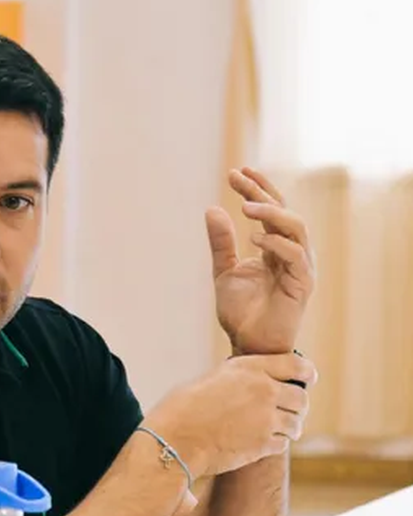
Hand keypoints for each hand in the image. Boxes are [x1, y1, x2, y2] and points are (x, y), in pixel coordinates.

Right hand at [153, 353, 317, 477]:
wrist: (174, 439)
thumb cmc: (182, 408)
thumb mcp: (213, 380)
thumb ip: (239, 379)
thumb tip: (254, 384)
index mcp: (250, 368)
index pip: (297, 365)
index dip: (306, 372)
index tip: (308, 377)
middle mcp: (264, 391)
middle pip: (301, 398)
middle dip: (296, 405)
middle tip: (288, 410)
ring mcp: (266, 420)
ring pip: (296, 423)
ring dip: (288, 427)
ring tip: (275, 429)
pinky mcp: (264, 445)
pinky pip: (283, 443)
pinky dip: (275, 443)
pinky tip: (260, 442)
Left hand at [206, 167, 315, 354]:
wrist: (248, 343)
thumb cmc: (241, 311)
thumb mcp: (224, 270)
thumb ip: (221, 243)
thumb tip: (212, 208)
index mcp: (275, 247)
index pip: (271, 209)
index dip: (257, 188)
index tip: (236, 172)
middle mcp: (292, 252)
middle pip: (284, 212)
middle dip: (261, 192)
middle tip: (238, 178)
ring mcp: (300, 267)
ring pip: (296, 228)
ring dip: (271, 213)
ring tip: (245, 206)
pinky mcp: (303, 284)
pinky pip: (296, 256)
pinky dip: (276, 243)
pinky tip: (254, 239)